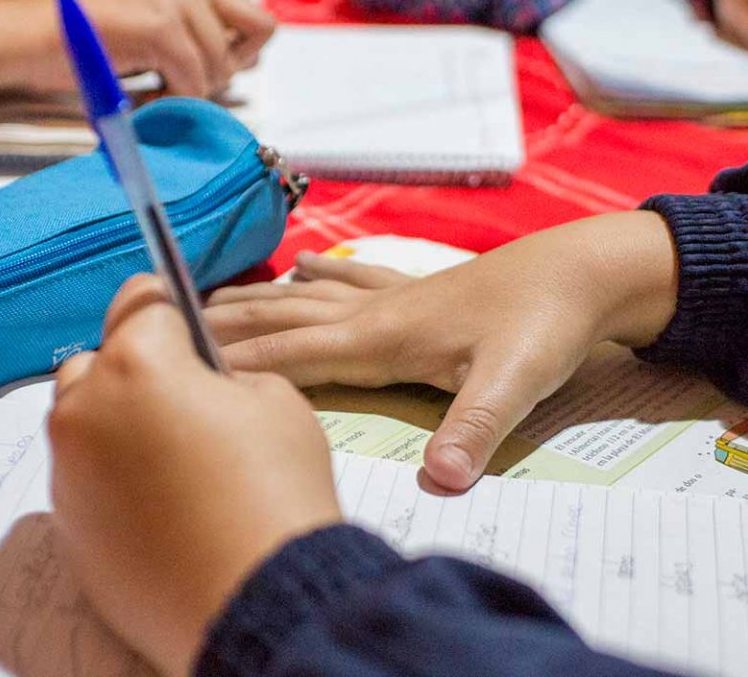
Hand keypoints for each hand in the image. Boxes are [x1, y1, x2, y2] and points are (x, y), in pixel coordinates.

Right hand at [0, 0, 275, 100]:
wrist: (29, 38)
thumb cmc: (81, 43)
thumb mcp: (148, 28)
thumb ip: (192, 36)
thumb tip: (242, 66)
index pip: (257, 20)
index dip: (240, 57)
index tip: (200, 75)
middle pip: (252, 42)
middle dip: (220, 76)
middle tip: (174, 87)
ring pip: (220, 69)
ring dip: (188, 95)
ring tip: (147, 94)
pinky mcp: (160, 26)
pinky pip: (192, 84)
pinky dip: (170, 103)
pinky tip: (141, 99)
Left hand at [49, 275, 341, 674]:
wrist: (258, 599)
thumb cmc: (277, 492)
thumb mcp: (276, 401)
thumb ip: (225, 375)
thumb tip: (202, 385)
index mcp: (138, 363)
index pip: (142, 301)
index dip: (172, 313)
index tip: (185, 330)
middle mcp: (85, 410)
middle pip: (98, 363)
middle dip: (134, 372)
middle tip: (186, 406)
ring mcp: (68, 472)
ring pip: (82, 425)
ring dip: (116, 427)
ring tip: (171, 463)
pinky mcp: (67, 527)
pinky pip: (83, 482)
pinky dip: (111, 482)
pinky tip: (160, 508)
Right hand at [206, 211, 678, 491]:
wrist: (588, 270)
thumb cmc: (549, 325)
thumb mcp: (516, 385)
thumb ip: (473, 430)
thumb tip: (440, 483)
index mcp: (383, 336)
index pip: (290, 352)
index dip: (232, 361)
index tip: (172, 364)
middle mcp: (376, 311)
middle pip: (282, 318)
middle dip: (223, 326)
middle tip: (159, 328)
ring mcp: (396, 295)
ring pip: (307, 296)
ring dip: (255, 299)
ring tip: (204, 300)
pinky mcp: (421, 290)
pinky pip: (351, 278)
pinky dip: (319, 273)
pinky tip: (303, 264)